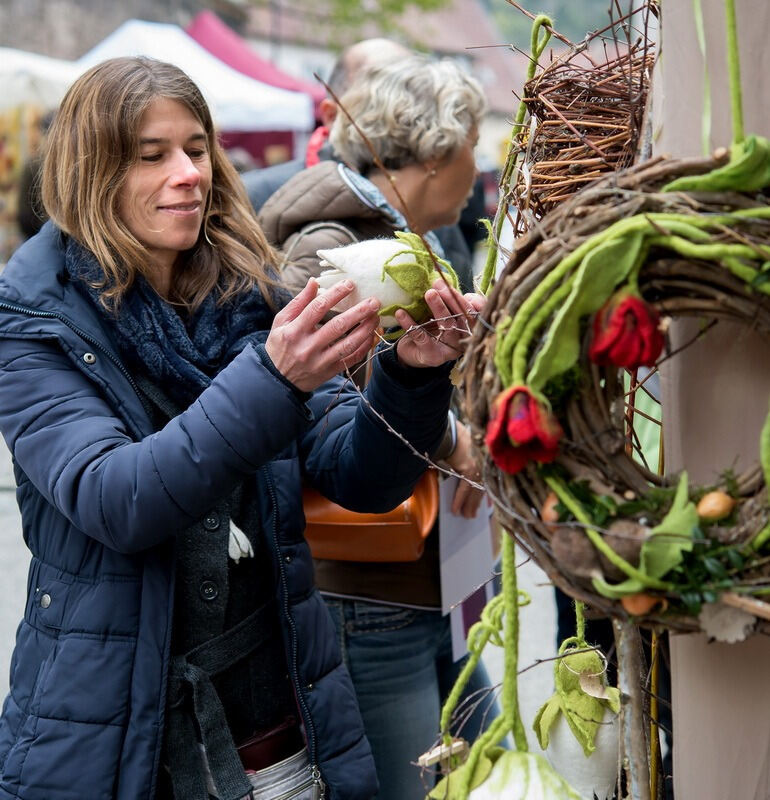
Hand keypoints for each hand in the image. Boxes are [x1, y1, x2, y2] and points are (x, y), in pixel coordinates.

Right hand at [266, 279, 380, 391]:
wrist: (277, 380)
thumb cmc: (279, 346)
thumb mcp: (281, 322)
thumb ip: (298, 302)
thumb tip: (314, 282)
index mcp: (294, 331)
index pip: (317, 308)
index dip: (335, 294)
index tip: (350, 284)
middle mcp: (308, 347)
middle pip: (338, 326)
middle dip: (359, 312)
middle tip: (374, 301)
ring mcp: (320, 361)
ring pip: (348, 344)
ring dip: (365, 330)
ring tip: (376, 317)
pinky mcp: (329, 372)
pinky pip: (350, 359)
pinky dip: (364, 348)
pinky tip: (371, 336)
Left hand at [394, 279, 484, 367]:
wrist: (412, 351)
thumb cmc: (430, 327)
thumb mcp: (442, 312)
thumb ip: (449, 300)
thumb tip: (445, 280)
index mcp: (470, 327)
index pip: (478, 313)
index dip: (477, 303)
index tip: (466, 291)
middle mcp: (463, 339)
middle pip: (464, 317)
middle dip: (452, 298)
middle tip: (438, 283)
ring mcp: (449, 350)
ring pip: (447, 325)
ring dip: (438, 307)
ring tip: (429, 293)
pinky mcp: (432, 356)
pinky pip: (421, 337)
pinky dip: (410, 323)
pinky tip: (401, 313)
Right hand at [445, 422, 484, 517]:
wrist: (453, 429)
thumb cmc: (455, 437)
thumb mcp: (461, 453)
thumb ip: (463, 465)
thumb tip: (459, 476)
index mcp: (484, 459)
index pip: (487, 480)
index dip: (486, 494)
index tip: (488, 505)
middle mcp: (484, 463)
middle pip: (481, 488)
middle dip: (477, 503)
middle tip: (473, 515)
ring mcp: (479, 466)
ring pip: (474, 491)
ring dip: (469, 505)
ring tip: (465, 516)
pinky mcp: (470, 469)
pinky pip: (464, 489)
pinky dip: (459, 500)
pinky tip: (456, 510)